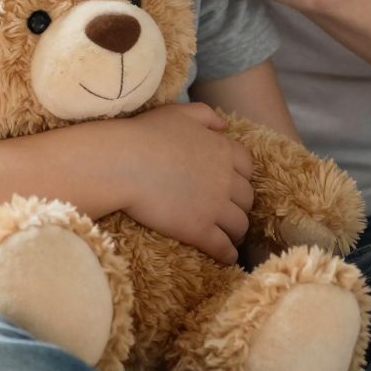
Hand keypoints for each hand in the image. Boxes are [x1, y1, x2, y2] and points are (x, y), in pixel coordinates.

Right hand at [115, 103, 254, 264]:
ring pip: (239, 225)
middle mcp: (226, 179)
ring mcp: (214, 206)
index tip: (233, 185)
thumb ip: (205, 115)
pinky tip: (226, 258)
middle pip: (247, 198)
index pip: (247, 167)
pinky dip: (228, 254)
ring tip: (229, 237)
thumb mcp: (178, 113)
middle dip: (241, 206)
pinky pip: (223, 247)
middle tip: (230, 212)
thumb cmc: (146, 135)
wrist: (123, 164)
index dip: (241, 177)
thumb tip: (224, 125)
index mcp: (223, 150)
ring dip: (237, 232)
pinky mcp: (199, 230)